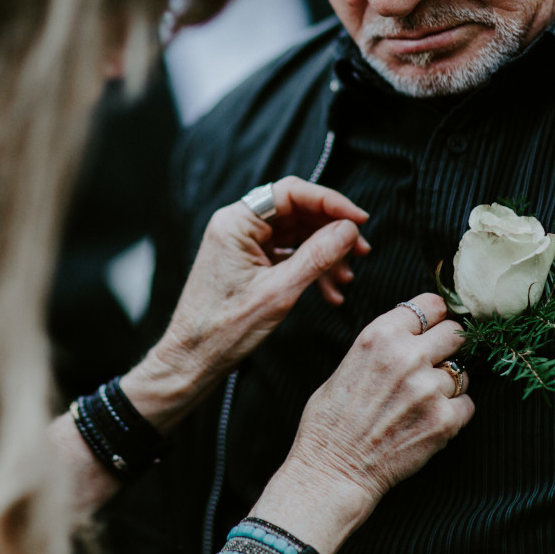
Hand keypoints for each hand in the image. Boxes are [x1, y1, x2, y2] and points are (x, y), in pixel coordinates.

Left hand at [128, 178, 369, 421]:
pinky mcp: (248, 263)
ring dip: (325, 255)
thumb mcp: (279, 291)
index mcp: (236, 223)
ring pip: (296, 235)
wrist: (193, 360)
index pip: (291, 193)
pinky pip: (286, 254)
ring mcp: (242, 244)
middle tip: (361, 252)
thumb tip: (348, 229)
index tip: (360, 220)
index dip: (330, 202)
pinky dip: (309, 269)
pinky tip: (329, 291)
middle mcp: (237, 226)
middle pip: (297, 213)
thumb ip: (316, 256)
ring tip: (346, 280)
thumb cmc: (225, 329)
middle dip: (332, 233)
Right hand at [284, 293, 473, 508]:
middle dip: (447, 346)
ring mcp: (429, 388)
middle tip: (436, 362)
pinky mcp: (444, 420)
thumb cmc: (331, 420)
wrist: (334, 470)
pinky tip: (429, 420)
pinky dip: (454, 412)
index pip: (430, 304)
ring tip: (423, 400)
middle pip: (455, 332)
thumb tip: (412, 333)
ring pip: (462, 372)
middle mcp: (407, 356)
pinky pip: (467, 404)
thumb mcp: (348, 363)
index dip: (435, 316)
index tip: (435, 326)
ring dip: (449, 384)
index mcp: (380, 335)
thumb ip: (383, 345)